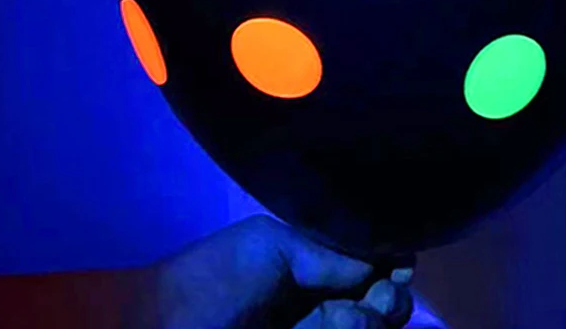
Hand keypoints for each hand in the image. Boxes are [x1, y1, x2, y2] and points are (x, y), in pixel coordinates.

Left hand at [141, 213, 414, 328]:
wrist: (165, 327)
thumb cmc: (216, 276)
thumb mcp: (273, 245)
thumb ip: (329, 251)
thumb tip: (388, 259)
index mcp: (316, 270)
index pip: (374, 266)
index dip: (393, 264)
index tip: (400, 264)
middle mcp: (323, 305)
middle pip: (385, 305)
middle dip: (391, 300)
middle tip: (379, 296)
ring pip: (370, 328)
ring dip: (371, 320)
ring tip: (348, 317)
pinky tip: (339, 323)